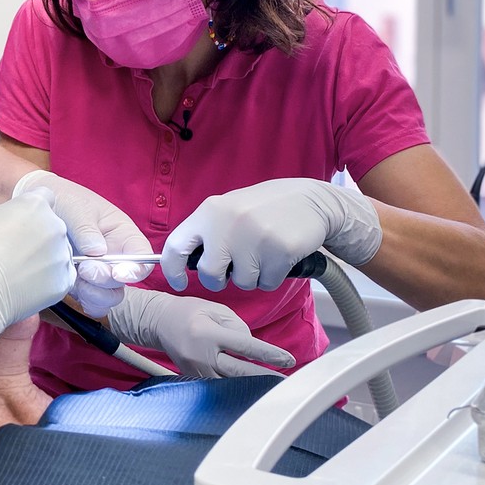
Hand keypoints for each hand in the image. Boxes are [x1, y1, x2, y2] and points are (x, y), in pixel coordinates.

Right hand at [0, 188, 73, 375]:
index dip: (31, 208)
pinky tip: (28, 285)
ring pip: (58, 252)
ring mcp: (61, 255)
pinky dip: (48, 280)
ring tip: (20, 271)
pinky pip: (60, 277)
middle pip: (52, 226)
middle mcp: (54, 226)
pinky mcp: (63, 281)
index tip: (20, 220)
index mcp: (34, 204)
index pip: (43, 197)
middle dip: (38, 234)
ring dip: (44, 258)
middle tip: (15, 249)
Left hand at [14, 170, 152, 316]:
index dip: (136, 269)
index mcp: (122, 234)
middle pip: (124, 281)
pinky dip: (85, 301)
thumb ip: (87, 228)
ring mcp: (99, 272)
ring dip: (95, 294)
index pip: (142, 256)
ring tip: (76, 278)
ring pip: (109, 296)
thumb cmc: (64, 200)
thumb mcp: (76, 207)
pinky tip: (71, 287)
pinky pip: (92, 302)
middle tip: (85, 269)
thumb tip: (98, 251)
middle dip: (106, 280)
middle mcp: (115, 256)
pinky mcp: (83, 283)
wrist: (39, 208)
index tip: (118, 273)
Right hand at [107, 287, 294, 377]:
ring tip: (272, 386)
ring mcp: (196, 370)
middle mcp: (202, 355)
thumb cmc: (189, 312)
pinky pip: (219, 385)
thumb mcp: (215, 309)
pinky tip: (250, 387)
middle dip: (265, 376)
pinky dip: (236, 386)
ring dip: (251, 385)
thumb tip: (251, 347)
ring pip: (230, 383)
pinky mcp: (194, 378)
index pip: (245, 346)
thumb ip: (237, 326)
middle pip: (240, 371)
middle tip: (285, 381)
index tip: (287, 359)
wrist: (158, 322)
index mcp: (208, 334)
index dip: (269, 354)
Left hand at [163, 178, 381, 292]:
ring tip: (263, 253)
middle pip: (210, 274)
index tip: (179, 282)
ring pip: (242, 282)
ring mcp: (254, 238)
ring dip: (253, 276)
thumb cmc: (265, 208)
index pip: (176, 245)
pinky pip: (267, 283)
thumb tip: (185, 262)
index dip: (172, 270)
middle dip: (221, 278)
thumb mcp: (230, 209)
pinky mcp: (279, 252)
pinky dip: (272, 277)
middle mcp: (228, 223)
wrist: (312, 201)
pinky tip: (279, 256)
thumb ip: (208, 232)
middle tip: (237, 267)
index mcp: (210, 211)